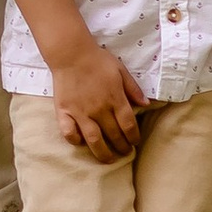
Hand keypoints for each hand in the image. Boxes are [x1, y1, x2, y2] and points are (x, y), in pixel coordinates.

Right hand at [50, 35, 146, 156]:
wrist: (70, 53)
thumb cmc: (97, 60)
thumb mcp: (121, 70)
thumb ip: (133, 89)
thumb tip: (146, 105)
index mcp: (115, 99)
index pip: (128, 125)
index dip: (134, 137)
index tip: (135, 142)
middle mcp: (99, 109)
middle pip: (114, 135)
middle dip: (122, 147)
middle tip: (124, 152)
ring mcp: (81, 112)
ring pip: (94, 140)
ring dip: (103, 153)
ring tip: (108, 159)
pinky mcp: (64, 112)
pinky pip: (69, 133)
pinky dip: (75, 140)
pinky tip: (81, 142)